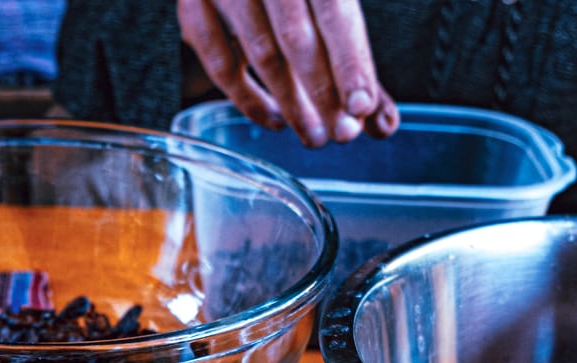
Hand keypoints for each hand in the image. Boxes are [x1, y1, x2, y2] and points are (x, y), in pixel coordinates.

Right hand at [178, 0, 400, 147]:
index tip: (362, 107)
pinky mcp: (193, 4)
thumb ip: (356, 62)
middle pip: (296, 37)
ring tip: (314, 136)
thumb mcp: (332, 6)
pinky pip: (220, 62)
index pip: (335, 15)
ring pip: (261, 53)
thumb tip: (383, 123)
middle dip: (322, 92)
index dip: (350, 63)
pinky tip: (275, 119)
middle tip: (342, 134)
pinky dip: (248, 99)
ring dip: (291, 103)